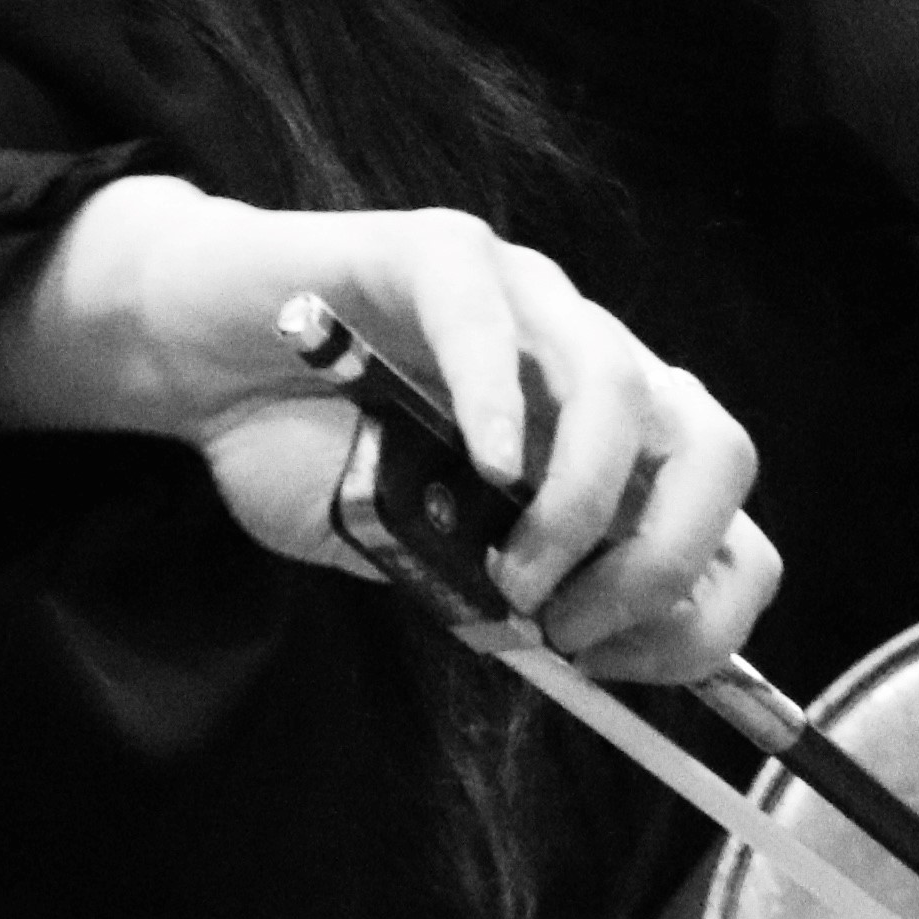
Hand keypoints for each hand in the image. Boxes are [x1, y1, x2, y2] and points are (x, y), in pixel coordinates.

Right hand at [0, 180, 777, 683]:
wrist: (197, 356)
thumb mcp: (406, 551)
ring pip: (620, 387)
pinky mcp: (438, 253)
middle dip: (669, 561)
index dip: (697, 608)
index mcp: (603, 439)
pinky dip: (500, 402)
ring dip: (581, 508)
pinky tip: (479, 468)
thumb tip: (569, 645)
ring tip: (511, 575)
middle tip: (574, 627)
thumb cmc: (304, 449)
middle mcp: (589, 361)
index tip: (606, 665)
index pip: (721, 517)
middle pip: (715, 449)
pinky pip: (494, 319)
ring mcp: (525, 298)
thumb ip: (485, 587)